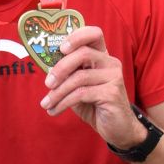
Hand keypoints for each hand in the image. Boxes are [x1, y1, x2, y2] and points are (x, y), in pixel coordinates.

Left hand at [39, 25, 141, 148]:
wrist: (117, 129)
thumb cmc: (95, 104)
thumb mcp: (79, 86)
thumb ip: (69, 74)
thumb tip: (47, 68)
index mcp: (102, 56)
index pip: (94, 34)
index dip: (76, 36)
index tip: (60, 49)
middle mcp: (110, 63)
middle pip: (83, 53)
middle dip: (60, 68)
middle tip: (48, 83)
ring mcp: (114, 77)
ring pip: (79, 77)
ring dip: (58, 92)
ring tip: (47, 103)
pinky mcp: (112, 93)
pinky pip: (82, 94)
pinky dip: (64, 102)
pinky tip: (55, 110)